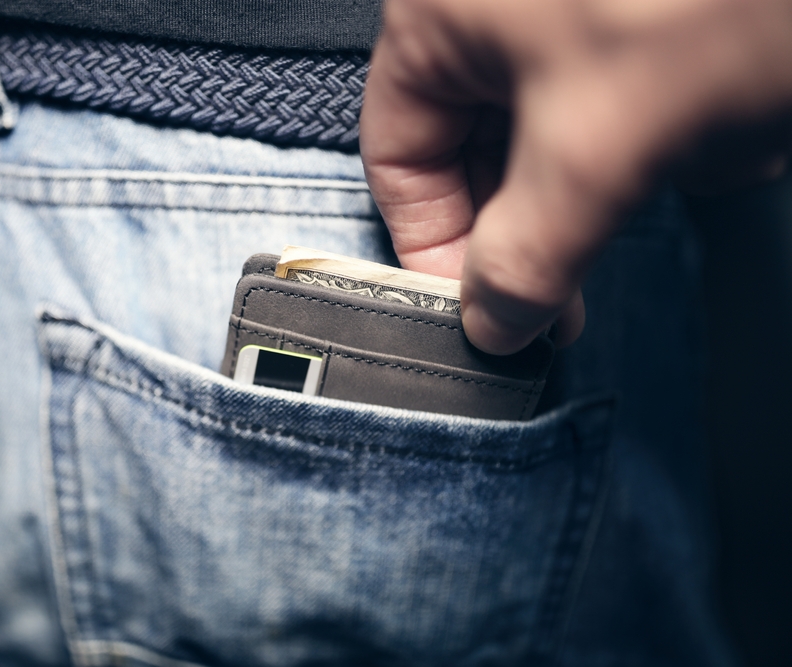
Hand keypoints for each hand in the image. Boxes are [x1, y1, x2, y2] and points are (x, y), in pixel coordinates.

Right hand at [360, 0, 791, 353]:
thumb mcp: (596, 146)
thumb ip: (525, 255)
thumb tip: (490, 326)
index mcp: (440, 17)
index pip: (399, 157)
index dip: (434, 246)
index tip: (483, 313)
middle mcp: (491, 12)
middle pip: (473, 153)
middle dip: (537, 219)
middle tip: (566, 296)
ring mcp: (563, 18)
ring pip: (552, 137)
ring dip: (610, 179)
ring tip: (675, 171)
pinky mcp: (632, 27)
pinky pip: (615, 107)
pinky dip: (658, 139)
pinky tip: (715, 136)